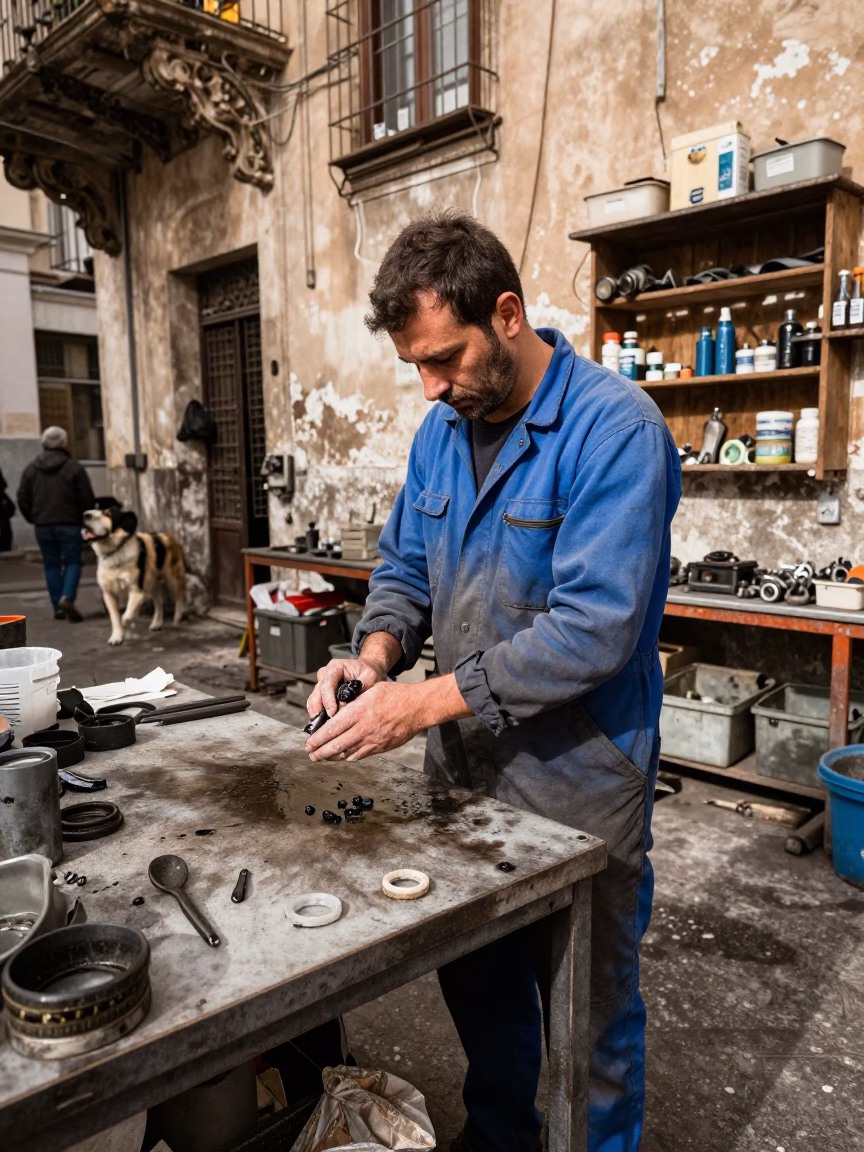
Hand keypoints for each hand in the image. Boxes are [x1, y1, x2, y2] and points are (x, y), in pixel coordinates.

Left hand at [305, 673, 472, 762]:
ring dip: (332, 756)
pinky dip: (348, 757)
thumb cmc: (395, 695)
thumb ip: (353, 703)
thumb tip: (337, 713)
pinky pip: (360, 755)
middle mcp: (364, 727)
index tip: (308, 743)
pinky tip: (341, 756)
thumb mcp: (370, 692)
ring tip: (321, 758)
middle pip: (336, 744)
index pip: (332, 728)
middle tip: (310, 754)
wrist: (418, 707)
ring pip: (347, 752)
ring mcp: (373, 740)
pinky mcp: (381, 747)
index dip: (318, 738)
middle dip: (320, 751)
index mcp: (359, 711)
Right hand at [306, 655, 388, 720]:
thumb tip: (346, 703)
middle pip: (317, 692)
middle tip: (325, 723)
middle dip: (319, 708)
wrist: (367, 669)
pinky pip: (316, 704)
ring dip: (316, 712)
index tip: (332, 712)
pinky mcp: (321, 692)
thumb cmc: (368, 672)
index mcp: (336, 667)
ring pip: (313, 699)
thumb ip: (360, 687)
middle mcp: (326, 674)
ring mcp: (322, 683)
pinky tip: (322, 724)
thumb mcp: (370, 676)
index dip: (328, 699)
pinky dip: (318, 714)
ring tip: (321, 726)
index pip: (327, 682)